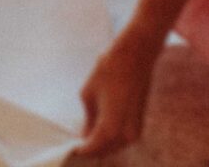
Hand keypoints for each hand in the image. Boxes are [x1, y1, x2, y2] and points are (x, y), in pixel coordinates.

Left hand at [73, 27, 161, 157]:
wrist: (135, 56)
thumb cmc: (109, 70)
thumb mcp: (89, 94)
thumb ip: (87, 119)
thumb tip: (85, 135)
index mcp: (110, 129)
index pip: (92, 149)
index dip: (80, 149)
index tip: (69, 148)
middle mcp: (126, 136)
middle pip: (104, 151)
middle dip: (91, 149)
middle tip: (76, 142)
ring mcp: (135, 132)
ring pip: (114, 147)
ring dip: (102, 145)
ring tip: (86, 135)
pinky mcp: (140, 125)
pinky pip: (122, 139)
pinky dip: (111, 139)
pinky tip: (99, 130)